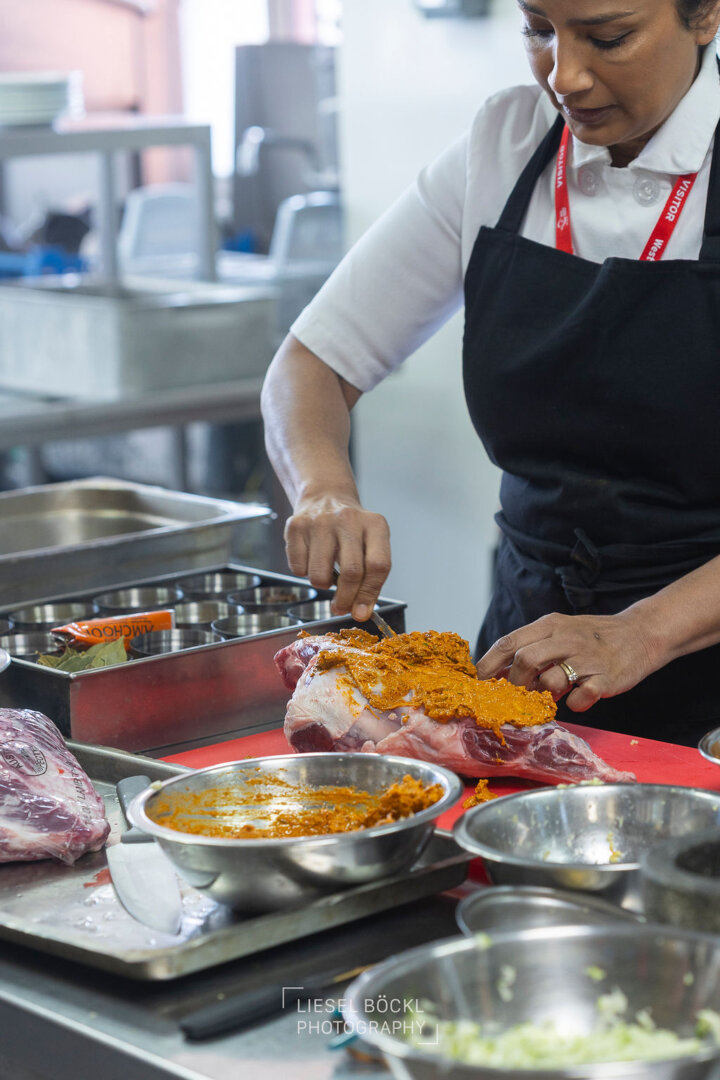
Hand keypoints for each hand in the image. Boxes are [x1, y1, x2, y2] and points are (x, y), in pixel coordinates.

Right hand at [284, 494, 390, 621]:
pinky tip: (311, 557)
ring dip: (322, 585)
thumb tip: (360, 611)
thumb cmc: (351, 529)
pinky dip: (304, 572)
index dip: (369, 594)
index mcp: (375, 524)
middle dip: (345, 599)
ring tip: (325, 572)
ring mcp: (320, 521)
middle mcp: (348, 519)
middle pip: (351, 573)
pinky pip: (298, 568)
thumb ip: (370, 577)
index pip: (377, 566)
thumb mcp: (370, 544)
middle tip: (340, 607)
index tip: (361, 612)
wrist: (325, 496)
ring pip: (320, 575)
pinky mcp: (296, 526)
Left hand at [474, 611, 659, 710]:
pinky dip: (574, 704)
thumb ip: (533, 649)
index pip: (509, 642)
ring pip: (550, 680)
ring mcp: (586, 658)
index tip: (479, 681)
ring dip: (544, 694)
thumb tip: (500, 675)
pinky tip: (576, 700)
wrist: (639, 635)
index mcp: (550, 625)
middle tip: (519, 695)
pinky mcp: (605, 678)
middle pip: (525, 660)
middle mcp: (566, 638)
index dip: (489, 663)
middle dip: (515, 683)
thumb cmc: (591, 638)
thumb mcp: (560, 633)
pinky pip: (581, 697)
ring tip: (550, 696)